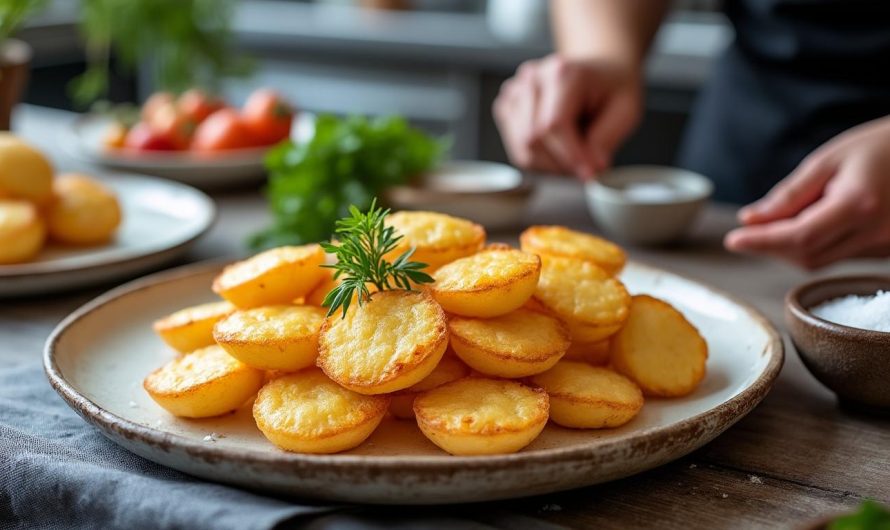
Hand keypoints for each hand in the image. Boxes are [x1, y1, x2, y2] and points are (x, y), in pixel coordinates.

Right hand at [493, 54, 641, 179]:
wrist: (598, 72)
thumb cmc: (611, 89)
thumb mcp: (625, 110)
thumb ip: (606, 139)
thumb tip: (590, 168)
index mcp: (562, 73)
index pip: (554, 124)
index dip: (570, 155)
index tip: (588, 174)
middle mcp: (532, 78)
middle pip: (533, 138)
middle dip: (560, 163)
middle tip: (585, 168)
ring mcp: (515, 91)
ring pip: (522, 147)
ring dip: (549, 165)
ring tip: (574, 158)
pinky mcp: (507, 106)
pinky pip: (516, 148)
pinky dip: (538, 160)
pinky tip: (557, 151)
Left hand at [725, 116, 889, 268]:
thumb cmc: (877, 147)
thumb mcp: (827, 160)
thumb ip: (788, 195)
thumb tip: (751, 220)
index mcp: (858, 205)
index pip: (798, 237)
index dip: (761, 242)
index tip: (732, 240)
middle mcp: (875, 232)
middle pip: (807, 256)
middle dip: (772, 246)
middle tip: (750, 228)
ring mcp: (884, 245)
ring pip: (820, 261)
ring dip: (790, 248)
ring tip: (780, 220)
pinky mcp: (885, 250)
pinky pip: (838, 257)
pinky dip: (813, 246)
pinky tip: (808, 223)